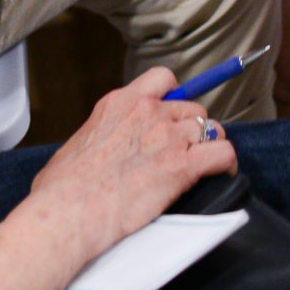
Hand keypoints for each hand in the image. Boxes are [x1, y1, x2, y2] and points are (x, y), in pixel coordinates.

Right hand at [19, 70, 234, 280]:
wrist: (71, 210)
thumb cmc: (63, 188)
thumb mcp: (75, 145)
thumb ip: (97, 137)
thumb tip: (94, 151)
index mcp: (120, 103)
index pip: (161, 79)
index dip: (173, 96)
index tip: (172, 112)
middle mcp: (148, 112)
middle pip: (190, 106)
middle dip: (191, 125)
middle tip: (187, 148)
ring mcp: (167, 136)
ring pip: (209, 126)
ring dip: (210, 142)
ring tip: (207, 161)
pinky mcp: (182, 165)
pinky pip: (221, 152)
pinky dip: (226, 162)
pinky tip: (223, 172)